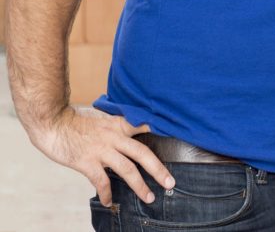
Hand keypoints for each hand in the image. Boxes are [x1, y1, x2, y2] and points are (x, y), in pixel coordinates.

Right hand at [30, 106, 173, 206]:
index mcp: (119, 124)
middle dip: (158, 169)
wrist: (52, 122)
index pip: (145, 126)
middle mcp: (114, 137)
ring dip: (139, 186)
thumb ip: (116, 125)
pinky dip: (107, 193)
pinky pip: (101, 181)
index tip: (178, 138)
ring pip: (127, 170)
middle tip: (170, 182)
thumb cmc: (75, 121)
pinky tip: (109, 201)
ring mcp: (101, 150)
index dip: (162, 131)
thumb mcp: (101, 117)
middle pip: (142, 153)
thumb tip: (130, 129)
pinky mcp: (87, 162)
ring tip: (149, 197)